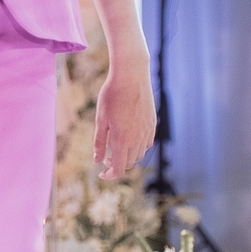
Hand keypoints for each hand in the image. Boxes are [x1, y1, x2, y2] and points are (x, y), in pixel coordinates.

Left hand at [94, 45, 155, 179]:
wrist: (132, 76)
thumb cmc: (112, 95)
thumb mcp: (100, 119)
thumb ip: (99, 142)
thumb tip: (97, 160)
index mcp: (122, 140)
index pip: (118, 169)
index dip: (109, 175)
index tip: (101, 174)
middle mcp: (137, 139)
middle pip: (129, 164)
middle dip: (116, 165)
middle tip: (105, 157)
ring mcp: (147, 132)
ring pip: (139, 155)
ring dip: (127, 156)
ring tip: (116, 147)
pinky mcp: (152, 124)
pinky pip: (146, 143)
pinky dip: (137, 147)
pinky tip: (129, 137)